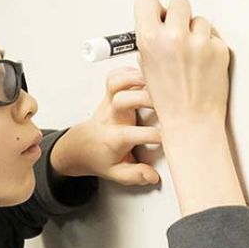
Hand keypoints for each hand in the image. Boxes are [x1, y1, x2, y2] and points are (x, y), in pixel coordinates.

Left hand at [50, 67, 161, 185]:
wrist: (81, 146)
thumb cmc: (101, 157)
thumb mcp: (116, 173)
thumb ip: (134, 175)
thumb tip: (151, 176)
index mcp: (113, 138)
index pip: (133, 135)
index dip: (153, 135)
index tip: (167, 137)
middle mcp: (110, 117)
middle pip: (123, 100)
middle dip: (145, 99)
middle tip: (165, 102)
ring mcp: (109, 103)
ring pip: (117, 82)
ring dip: (136, 78)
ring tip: (156, 82)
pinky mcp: (110, 94)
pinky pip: (116, 75)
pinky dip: (130, 71)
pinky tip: (145, 77)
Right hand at [132, 0, 244, 214]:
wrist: (191, 121)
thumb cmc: (167, 98)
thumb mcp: (147, 65)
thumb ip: (151, 39)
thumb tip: (161, 17)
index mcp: (149, 39)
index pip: (147, 0)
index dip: (152, 7)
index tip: (157, 13)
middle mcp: (173, 37)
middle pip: (179, 3)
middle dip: (178, 16)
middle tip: (178, 33)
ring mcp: (199, 42)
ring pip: (199, 20)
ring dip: (196, 32)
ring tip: (191, 55)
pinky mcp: (219, 49)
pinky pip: (213, 36)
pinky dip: (210, 47)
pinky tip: (203, 64)